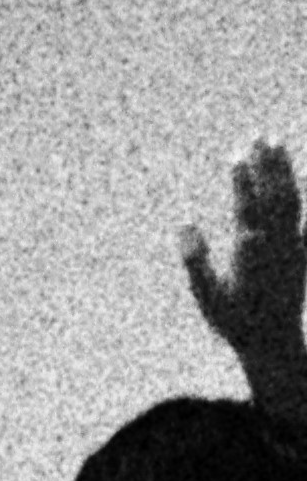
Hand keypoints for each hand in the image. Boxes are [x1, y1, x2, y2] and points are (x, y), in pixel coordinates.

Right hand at [185, 139, 303, 366]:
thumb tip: (186, 226)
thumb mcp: (207, 298)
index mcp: (252, 255)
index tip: (237, 155)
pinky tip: (306, 176)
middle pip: (274, 198)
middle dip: (267, 167)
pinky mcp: (302, 253)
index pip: (248, 209)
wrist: (274, 342)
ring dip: (284, 172)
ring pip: (292, 203)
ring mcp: (293, 248)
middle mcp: (278, 246)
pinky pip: (306, 219)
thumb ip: (197, 262)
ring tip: (276, 144)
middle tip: (260, 137)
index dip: (243, 182)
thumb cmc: (235, 322)